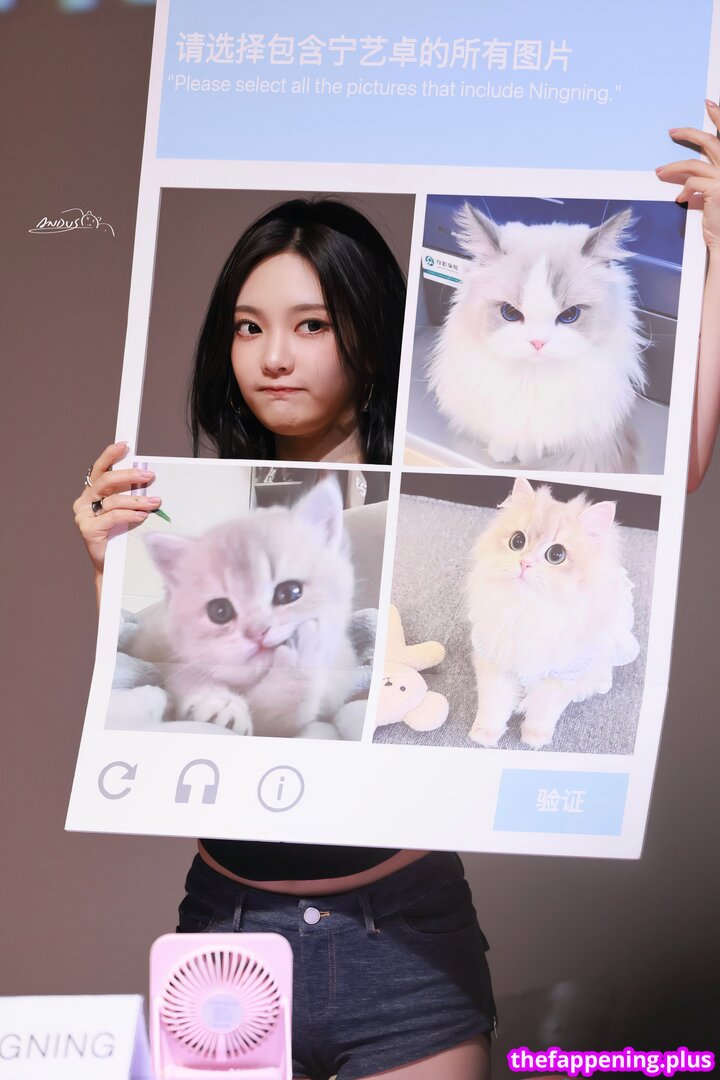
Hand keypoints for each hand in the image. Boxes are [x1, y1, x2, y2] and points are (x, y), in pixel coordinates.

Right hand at [72, 441, 161, 576]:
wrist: (112, 566)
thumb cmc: (120, 535)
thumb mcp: (126, 510)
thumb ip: (130, 495)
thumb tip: (148, 480)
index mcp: (92, 493)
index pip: (100, 469)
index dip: (110, 455)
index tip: (124, 445)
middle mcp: (84, 501)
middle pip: (106, 481)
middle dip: (129, 476)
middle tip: (149, 476)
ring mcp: (84, 515)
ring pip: (113, 500)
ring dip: (137, 500)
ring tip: (154, 502)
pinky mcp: (88, 529)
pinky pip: (112, 516)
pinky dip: (130, 514)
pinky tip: (142, 516)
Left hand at [656, 100, 719, 252]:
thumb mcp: (717, 190)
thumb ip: (709, 176)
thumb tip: (690, 172)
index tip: (710, 103)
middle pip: (711, 142)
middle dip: (690, 133)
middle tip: (672, 131)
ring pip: (694, 164)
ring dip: (673, 167)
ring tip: (660, 171)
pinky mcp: (716, 190)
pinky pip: (691, 183)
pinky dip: (683, 189)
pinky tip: (680, 198)